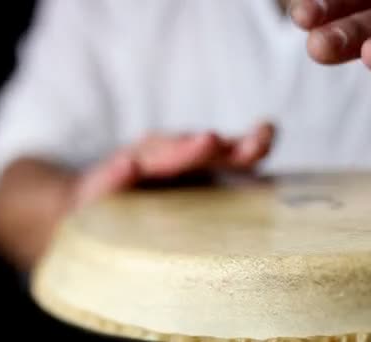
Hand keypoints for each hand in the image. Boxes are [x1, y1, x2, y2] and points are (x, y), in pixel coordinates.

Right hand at [73, 123, 274, 206]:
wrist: (94, 205)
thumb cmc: (157, 202)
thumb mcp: (196, 198)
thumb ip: (233, 192)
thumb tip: (276, 198)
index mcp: (195, 161)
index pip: (228, 150)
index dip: (248, 142)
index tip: (267, 133)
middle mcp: (168, 156)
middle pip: (195, 149)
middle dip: (216, 144)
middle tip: (231, 138)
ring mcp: (135, 167)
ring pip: (159, 157)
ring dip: (182, 150)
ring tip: (205, 142)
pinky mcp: (101, 189)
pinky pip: (109, 182)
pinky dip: (118, 175)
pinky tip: (126, 169)